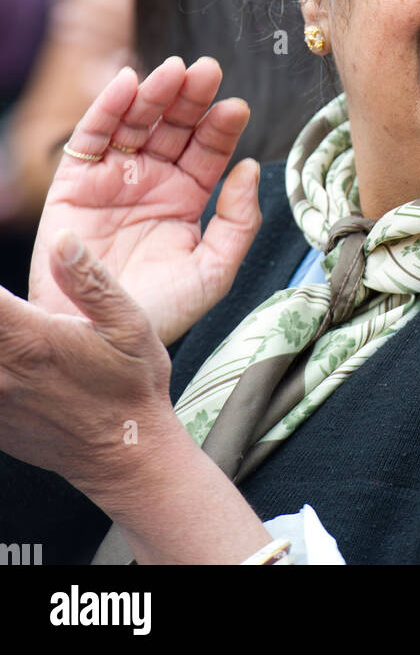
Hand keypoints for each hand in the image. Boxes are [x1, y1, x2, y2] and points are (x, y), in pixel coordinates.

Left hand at [0, 230, 174, 503]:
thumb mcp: (129, 324)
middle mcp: (2, 373)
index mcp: (31, 341)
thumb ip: (90, 280)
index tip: (4, 291)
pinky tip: (10, 350)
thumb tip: (62, 239)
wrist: (127, 454)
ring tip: (7, 321)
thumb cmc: (133, 385)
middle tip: (8, 306)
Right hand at [29, 57, 260, 343]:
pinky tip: (129, 84)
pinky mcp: (75, 182)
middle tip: (208, 71)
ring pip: (137, 122)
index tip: (236, 107)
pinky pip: (91, 137)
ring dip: (155, 93)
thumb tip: (250, 169)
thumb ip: (238, 222)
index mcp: (187, 197)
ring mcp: (114, 177)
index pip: (209, 149)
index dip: (221, 126)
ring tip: (174, 72)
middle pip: (175, 126)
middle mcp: (152, 180)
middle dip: (192, 98)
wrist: (96, 341)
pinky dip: (107, 107)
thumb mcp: (213, 272)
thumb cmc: (156, 313)